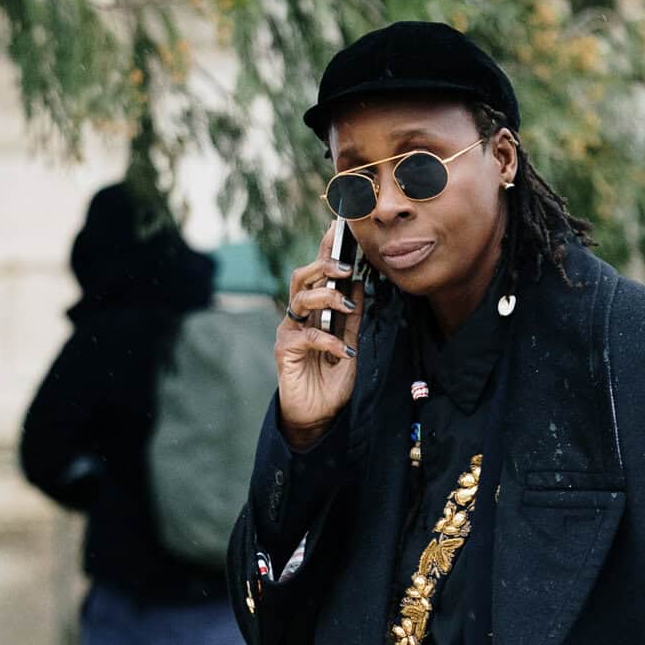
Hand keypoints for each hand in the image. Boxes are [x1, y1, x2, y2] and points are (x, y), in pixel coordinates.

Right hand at [276, 249, 360, 446]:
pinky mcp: (285, 350)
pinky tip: (344, 350)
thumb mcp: (350, 344)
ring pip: (302, 297)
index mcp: (314, 311)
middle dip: (323, 264)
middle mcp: (298, 316)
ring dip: (327, 296)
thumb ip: (352, 318)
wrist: (318, 415)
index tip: (338, 229)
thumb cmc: (331, 381)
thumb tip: (359, 284)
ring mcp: (289, 331)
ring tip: (348, 304)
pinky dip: (329, 340)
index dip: (325, 250)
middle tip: (346, 266)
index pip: (318, 274)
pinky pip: (307, 335)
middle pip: (303, 276)